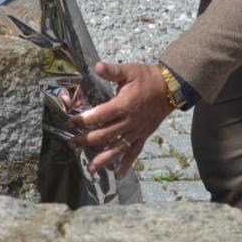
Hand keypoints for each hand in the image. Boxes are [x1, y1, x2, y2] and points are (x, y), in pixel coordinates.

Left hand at [68, 61, 173, 178]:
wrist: (170, 88)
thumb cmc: (147, 78)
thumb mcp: (129, 70)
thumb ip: (112, 70)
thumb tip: (96, 66)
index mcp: (123, 105)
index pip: (99, 115)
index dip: (84, 120)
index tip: (71, 123)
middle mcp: (128, 122)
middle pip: (104, 135)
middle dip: (86, 141)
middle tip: (71, 145)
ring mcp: (136, 131)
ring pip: (117, 148)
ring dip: (103, 159)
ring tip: (90, 169)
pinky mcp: (143, 136)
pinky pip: (134, 153)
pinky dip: (127, 165)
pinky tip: (119, 176)